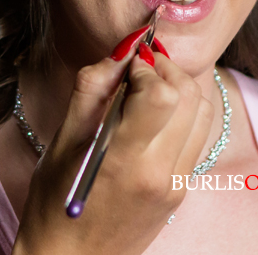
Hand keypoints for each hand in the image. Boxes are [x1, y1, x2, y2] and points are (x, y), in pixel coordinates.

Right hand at [12, 48, 214, 254]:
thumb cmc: (54, 204)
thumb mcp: (62, 142)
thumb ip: (91, 91)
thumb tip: (118, 53)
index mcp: (126, 160)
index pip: (162, 94)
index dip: (145, 65)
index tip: (126, 59)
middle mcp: (160, 172)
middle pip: (190, 97)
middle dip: (167, 69)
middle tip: (139, 64)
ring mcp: (176, 184)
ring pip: (203, 113)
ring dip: (180, 88)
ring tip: (147, 84)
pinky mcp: (181, 191)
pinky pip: (196, 136)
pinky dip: (182, 112)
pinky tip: (152, 113)